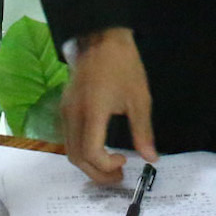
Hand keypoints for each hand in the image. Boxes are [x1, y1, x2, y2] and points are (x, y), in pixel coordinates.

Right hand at [58, 27, 155, 185]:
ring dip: (88, 165)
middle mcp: (72, 114)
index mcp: (92, 111)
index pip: (90, 152)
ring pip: (69, 150)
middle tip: (118, 177)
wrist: (101, 39)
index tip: (124, 161)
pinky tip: (99, 151)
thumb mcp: (139, 98)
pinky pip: (68, 138)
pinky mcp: (64, 108)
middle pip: (75, 157)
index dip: (106, 165)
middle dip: (97, 173)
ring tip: (111, 166)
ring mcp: (65, 111)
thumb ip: (143, 131)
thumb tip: (151, 158)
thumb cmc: (123, 65)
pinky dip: (81, 152)